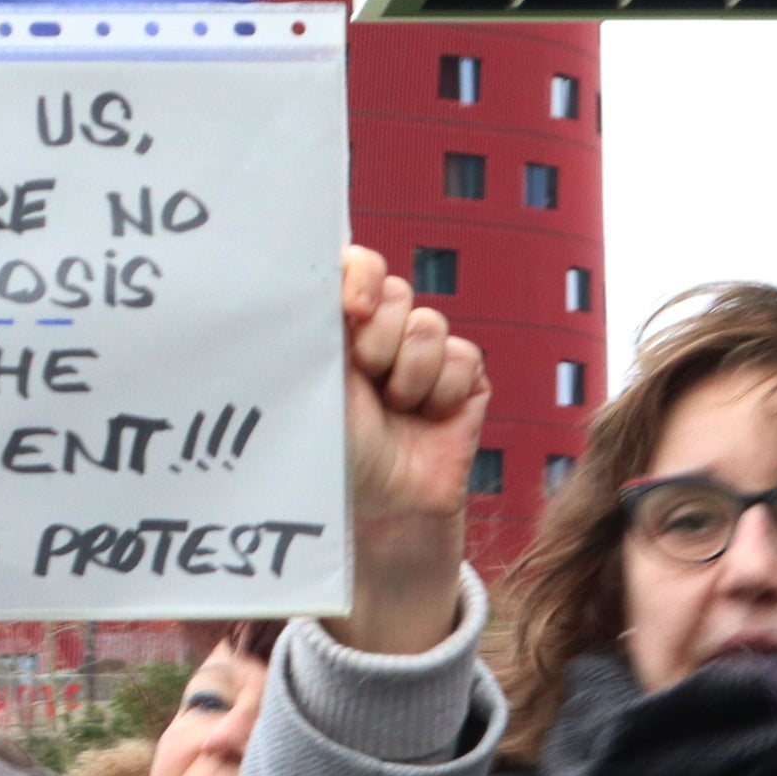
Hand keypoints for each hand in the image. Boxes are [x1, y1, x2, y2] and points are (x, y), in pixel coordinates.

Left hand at [335, 246, 490, 654]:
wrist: (379, 511)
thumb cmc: (331, 453)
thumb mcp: (312, 380)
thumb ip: (319, 321)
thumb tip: (325, 269)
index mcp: (335, 329)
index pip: (353, 264)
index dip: (359, 272)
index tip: (350, 305)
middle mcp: (379, 337)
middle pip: (394, 288)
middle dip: (378, 334)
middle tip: (366, 377)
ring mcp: (423, 359)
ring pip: (428, 323)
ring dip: (409, 370)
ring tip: (394, 409)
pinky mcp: (464, 383)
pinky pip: (463, 356)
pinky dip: (443, 390)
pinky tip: (427, 419)